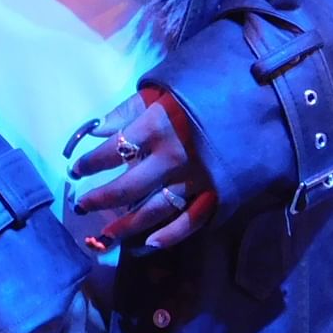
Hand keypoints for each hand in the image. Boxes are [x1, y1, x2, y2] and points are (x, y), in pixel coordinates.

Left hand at [67, 86, 215, 251]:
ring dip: (126, 226)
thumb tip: (94, 131)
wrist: (257, 98)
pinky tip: (149, 243)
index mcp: (158, 125)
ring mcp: (196, 179)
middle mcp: (174, 156)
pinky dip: (170, 235)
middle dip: (100, 199)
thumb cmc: (204, 90)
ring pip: (154, 210)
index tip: (75, 170)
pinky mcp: (218, 193)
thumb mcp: (163, 89)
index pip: (112, 151)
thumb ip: (127, 110)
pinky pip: (191, 221)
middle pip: (128, 187)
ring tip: (103, 236)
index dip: (90, 163)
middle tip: (81, 205)